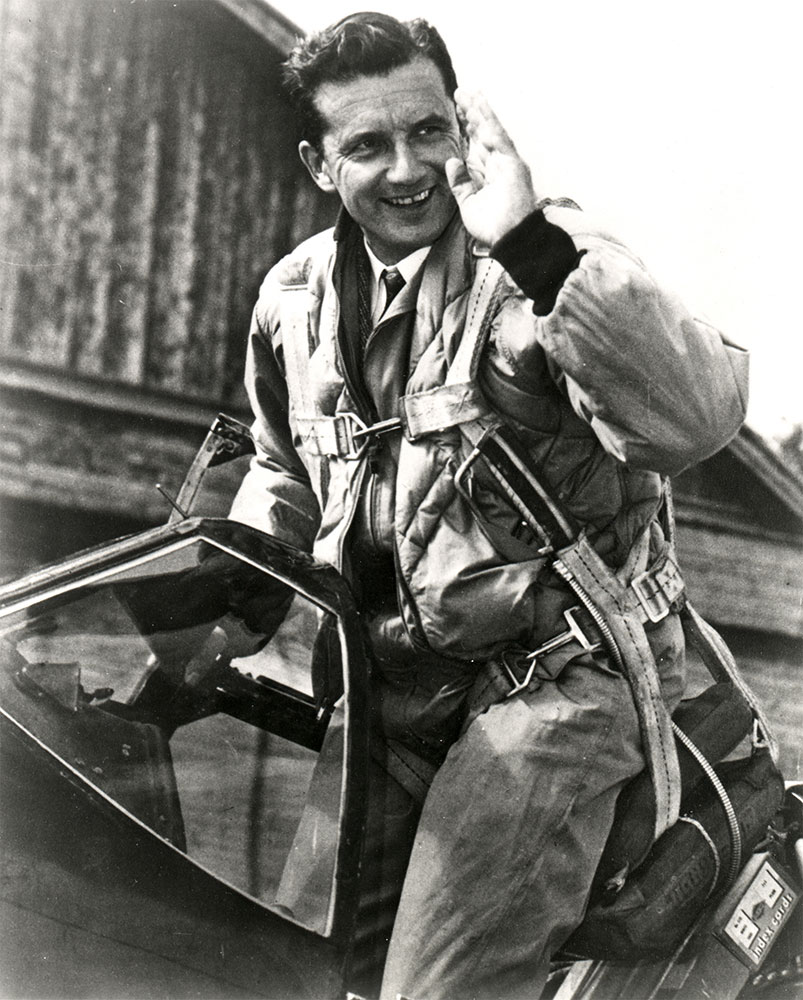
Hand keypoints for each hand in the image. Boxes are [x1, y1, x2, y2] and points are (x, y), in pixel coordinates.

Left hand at [446, 90, 537, 247]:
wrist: (507, 239)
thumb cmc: (492, 226)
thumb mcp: (468, 203)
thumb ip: (460, 182)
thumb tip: (451, 161)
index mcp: (487, 172)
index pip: (475, 143)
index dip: (466, 127)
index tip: (456, 111)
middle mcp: (498, 164)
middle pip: (483, 132)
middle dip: (472, 113)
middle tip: (459, 93)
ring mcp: (507, 163)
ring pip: (491, 131)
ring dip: (481, 111)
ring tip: (469, 93)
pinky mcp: (513, 165)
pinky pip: (500, 139)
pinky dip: (490, 123)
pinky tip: (481, 108)